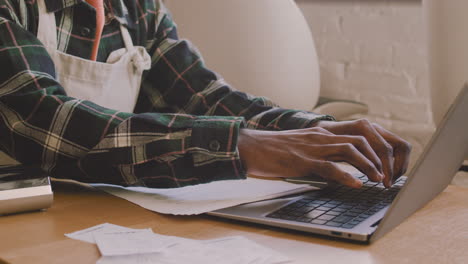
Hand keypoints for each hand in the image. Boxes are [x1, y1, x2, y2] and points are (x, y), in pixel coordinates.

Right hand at [237, 119, 410, 187]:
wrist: (250, 147)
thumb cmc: (275, 150)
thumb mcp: (303, 146)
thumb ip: (322, 152)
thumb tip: (340, 169)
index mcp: (324, 131)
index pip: (361, 131)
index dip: (379, 147)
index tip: (386, 164)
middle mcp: (322, 135)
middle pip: (363, 137)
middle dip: (381, 156)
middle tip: (387, 176)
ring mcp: (313, 147)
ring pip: (351, 149)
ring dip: (369, 165)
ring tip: (378, 180)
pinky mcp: (302, 160)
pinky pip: (329, 166)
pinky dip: (346, 176)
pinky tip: (355, 185)